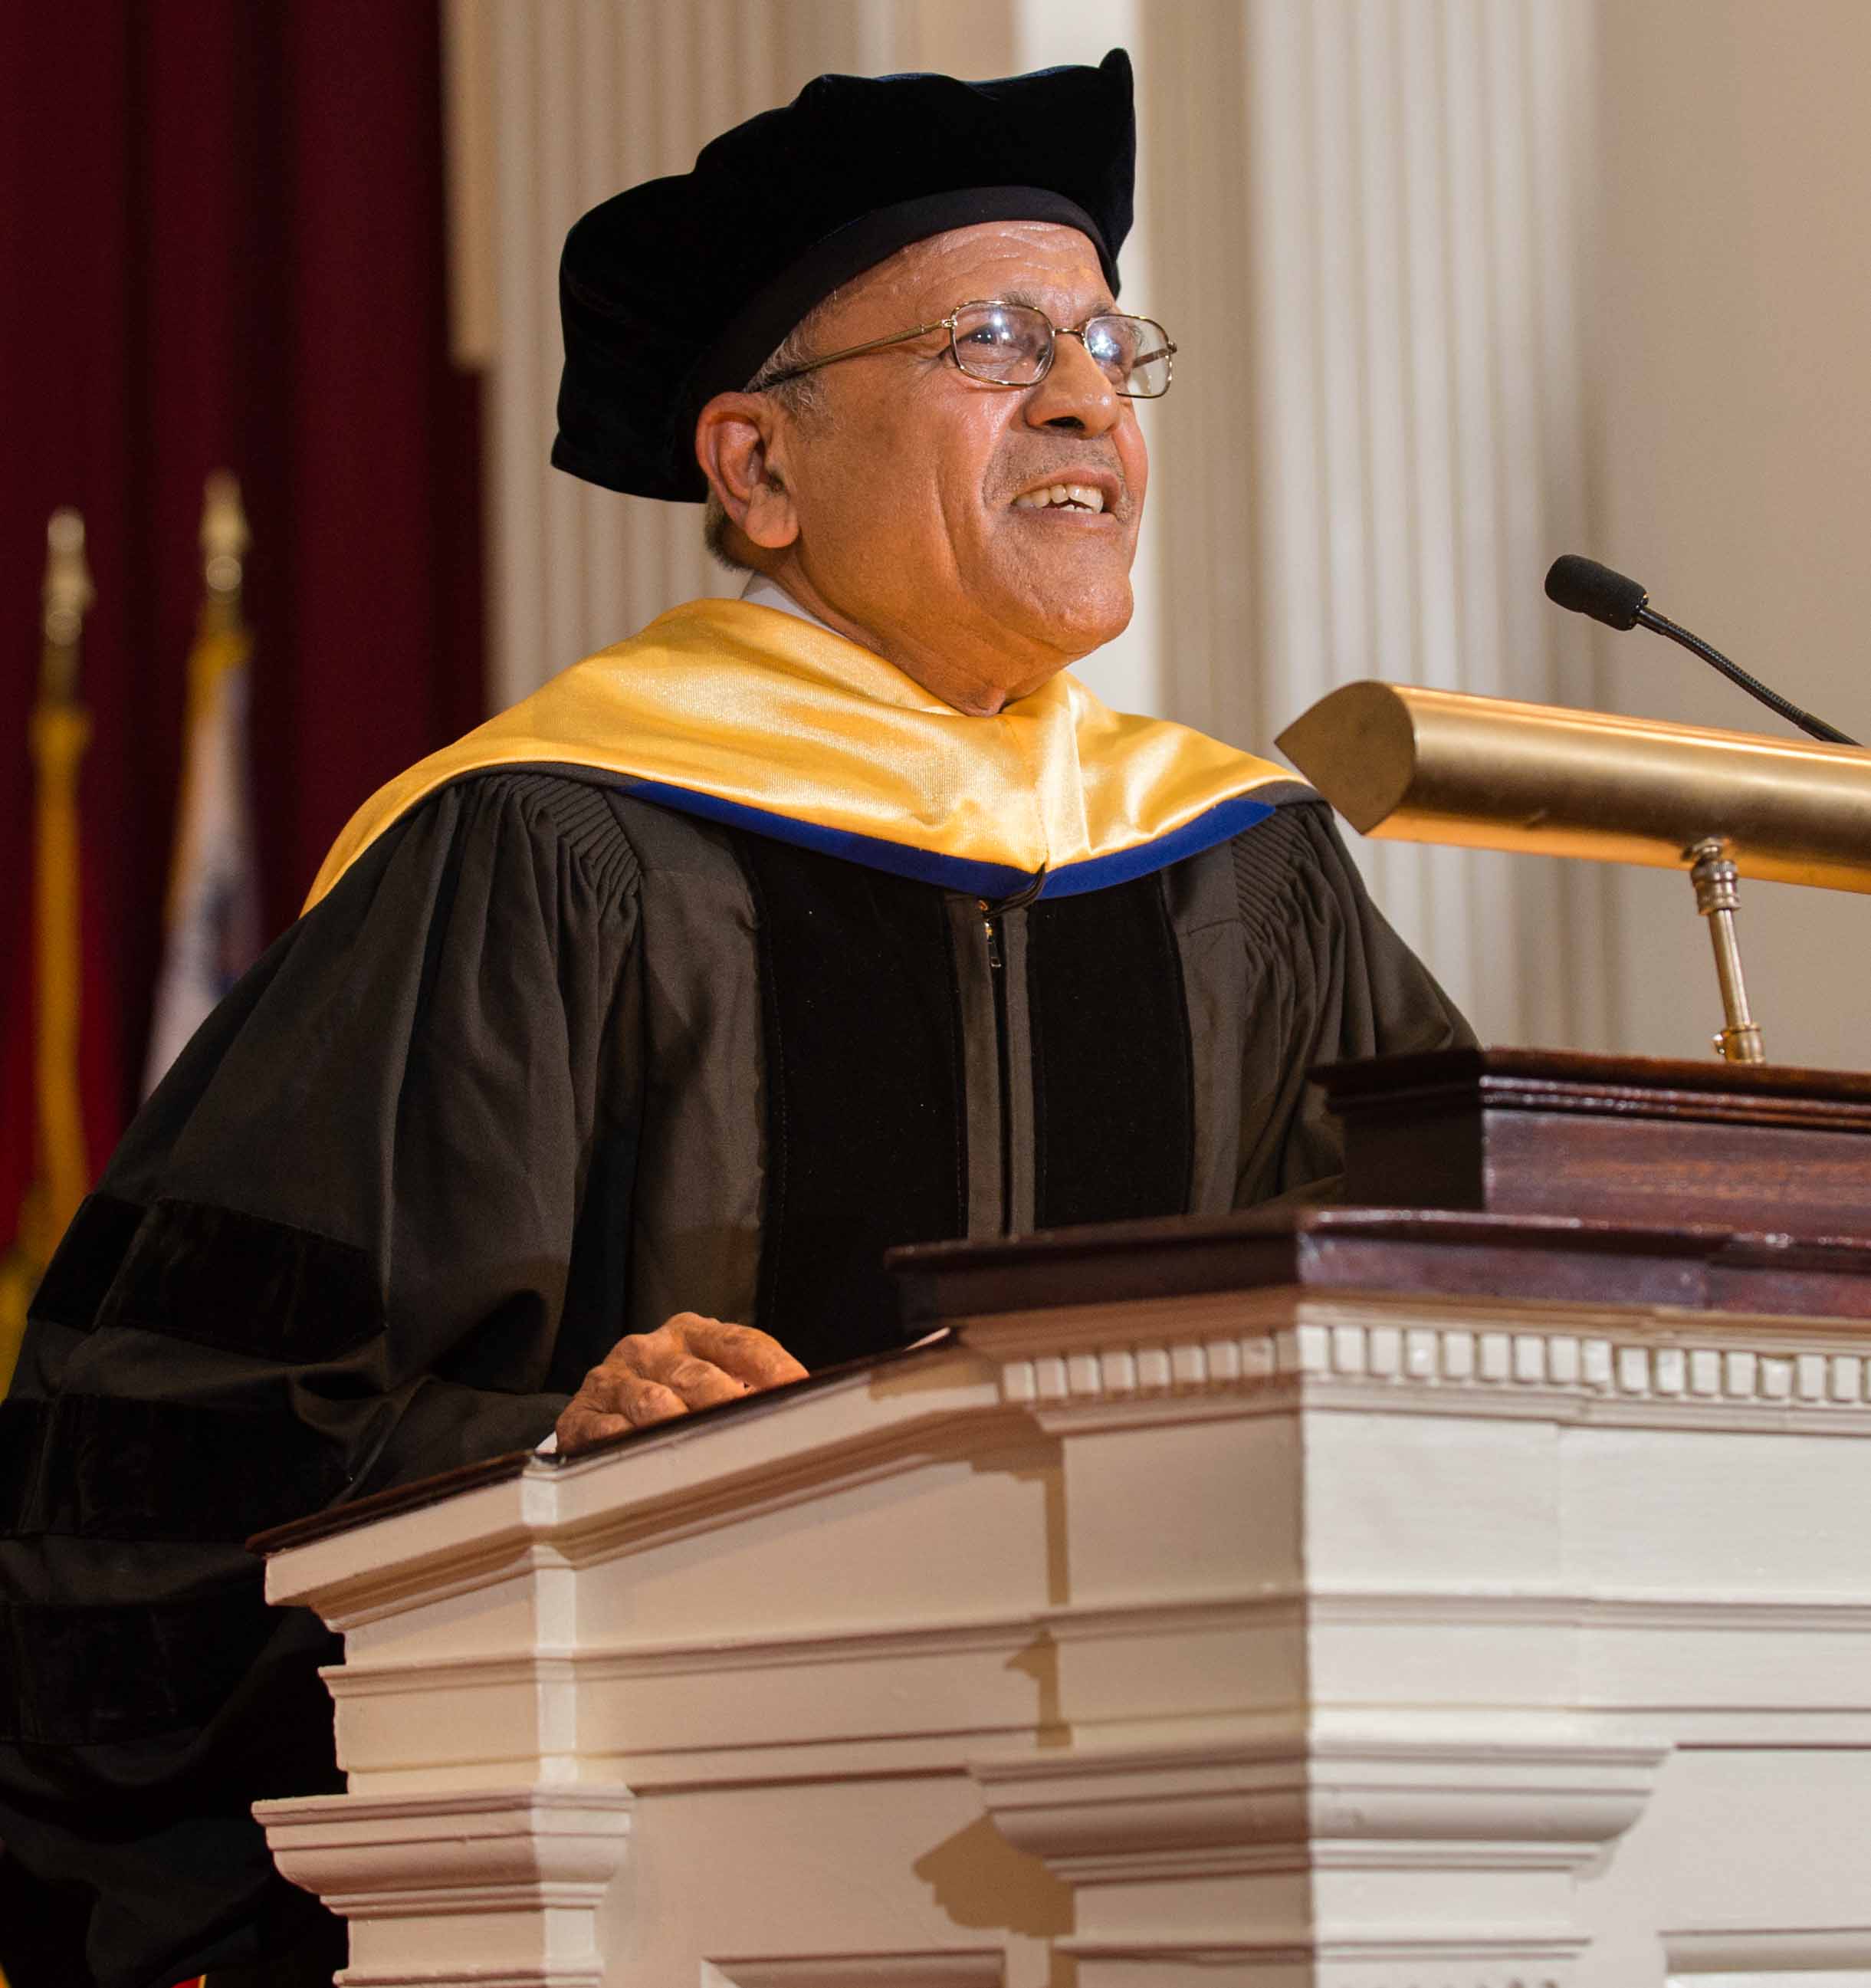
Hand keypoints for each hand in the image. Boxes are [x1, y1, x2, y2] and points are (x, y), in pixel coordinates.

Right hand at [555, 1312, 808, 1450]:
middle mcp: (650, 1351)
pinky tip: (648, 1461)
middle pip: (696, 1374)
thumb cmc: (672, 1392)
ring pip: (651, 1402)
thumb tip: (808, 1407)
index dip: (770, 1367)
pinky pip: (606, 1432)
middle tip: (756, 1427)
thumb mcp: (709, 1374)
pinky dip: (629, 1446)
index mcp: (691, 1333)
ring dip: (680, 1424)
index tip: (799, 1389)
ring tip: (706, 1447)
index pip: (739, 1343)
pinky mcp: (580, 1416)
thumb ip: (750, 1384)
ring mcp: (613, 1381)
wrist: (598, 1403)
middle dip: (728, 1401)